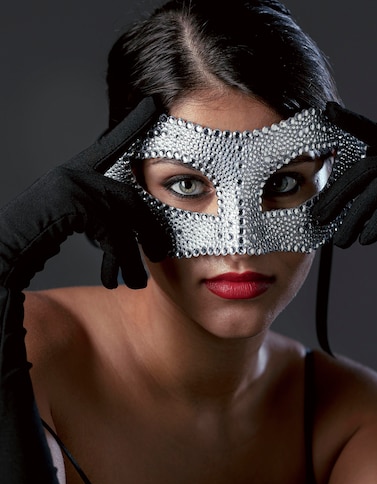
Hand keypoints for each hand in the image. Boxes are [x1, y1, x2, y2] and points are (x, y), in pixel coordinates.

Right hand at [0, 97, 169, 290]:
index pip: (108, 146)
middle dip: (146, 227)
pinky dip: (118, 260)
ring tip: (138, 281)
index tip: (151, 106)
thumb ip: (94, 215)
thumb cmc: (31, 241)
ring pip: (121, 220)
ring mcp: (70, 187)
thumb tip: (124, 226)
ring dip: (130, 257)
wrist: (1, 255)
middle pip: (126, 195)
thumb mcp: (66, 222)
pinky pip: (111, 231)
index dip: (130, 127)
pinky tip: (118, 280)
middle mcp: (71, 175)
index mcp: (70, 175)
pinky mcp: (71, 204)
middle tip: (159, 252)